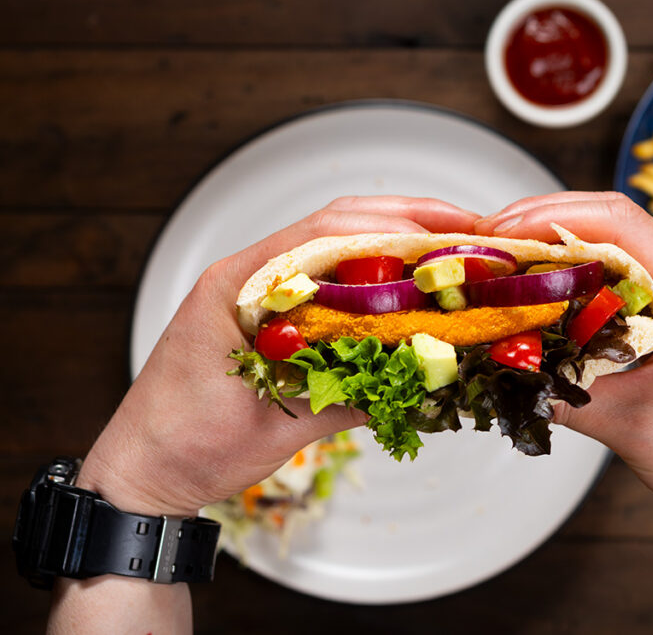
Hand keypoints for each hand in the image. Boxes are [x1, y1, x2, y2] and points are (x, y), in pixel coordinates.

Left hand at [76, 196, 479, 517]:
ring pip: (335, 247)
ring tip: (452, 248)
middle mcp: (247, 276)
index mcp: (236, 285)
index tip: (447, 232)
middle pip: (337, 226)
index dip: (394, 227)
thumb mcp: (275, 425)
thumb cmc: (184, 447)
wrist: (143, 473)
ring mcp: (258, 292)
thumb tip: (419, 377)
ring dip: (395, 242)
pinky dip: (374, 277)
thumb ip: (347, 395)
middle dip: (408, 220)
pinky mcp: (271, 315)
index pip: (325, 234)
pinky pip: (328, 282)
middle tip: (469, 229)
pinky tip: (410, 285)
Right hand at [477, 192, 652, 633]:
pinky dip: (585, 291)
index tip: (498, 232)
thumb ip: (562, 392)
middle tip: (491, 246)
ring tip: (511, 270)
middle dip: (548, 227)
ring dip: (566, 258)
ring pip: (621, 258)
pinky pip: (629, 293)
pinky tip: (552, 309)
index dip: (550, 215)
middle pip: (617, 227)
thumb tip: (498, 371)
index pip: (619, 220)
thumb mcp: (630, 425)